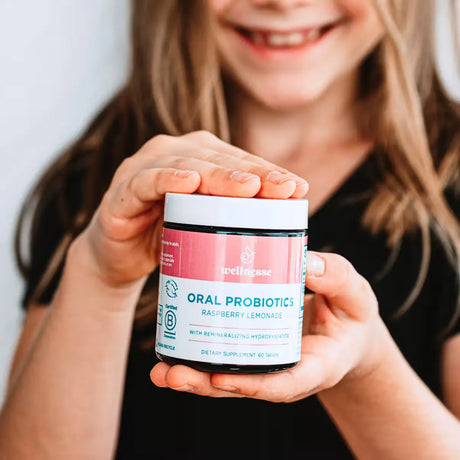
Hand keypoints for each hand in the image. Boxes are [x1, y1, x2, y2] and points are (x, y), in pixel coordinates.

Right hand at [70, 131, 307, 290]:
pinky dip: (166, 180)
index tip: (298, 189)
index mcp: (198, 157)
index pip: (239, 161)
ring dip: (218, 175)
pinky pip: (146, 181)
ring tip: (248, 187)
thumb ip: (235, 215)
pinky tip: (188, 183)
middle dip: (253, 173)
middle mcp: (173, 153)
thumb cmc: (169, 236)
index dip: (269, 172)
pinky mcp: (122, 190)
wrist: (120, 257)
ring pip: (187, 165)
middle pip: (218, 160)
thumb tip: (284, 222)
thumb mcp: (207, 226)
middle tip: (283, 187)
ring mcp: (145, 167)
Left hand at [150, 251, 390, 401]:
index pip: (286, 383)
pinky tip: (170, 350)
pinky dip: (198, 357)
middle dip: (206, 385)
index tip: (221, 379)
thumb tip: (304, 261)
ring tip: (160, 372)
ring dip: (193, 377)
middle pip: (244, 386)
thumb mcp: (354, 294)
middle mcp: (287, 372)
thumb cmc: (350, 314)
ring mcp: (267, 364)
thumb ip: (337, 278)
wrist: (345, 328)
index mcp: (317, 366)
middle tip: (172, 375)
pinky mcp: (255, 352)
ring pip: (227, 379)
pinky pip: (225, 359)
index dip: (252, 385)